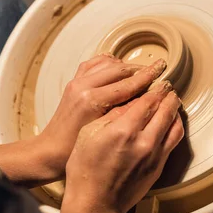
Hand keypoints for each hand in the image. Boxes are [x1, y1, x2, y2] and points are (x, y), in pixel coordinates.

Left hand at [40, 54, 166, 175]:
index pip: (127, 84)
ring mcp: (77, 82)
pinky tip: (119, 66)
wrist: (50, 151)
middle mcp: (84, 87)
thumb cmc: (75, 150)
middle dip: (140, 69)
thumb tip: (145, 101)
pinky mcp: (73, 82)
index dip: (148, 77)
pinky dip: (109, 62)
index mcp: (92, 100)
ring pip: (108, 63)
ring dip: (126, 65)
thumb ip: (123, 115)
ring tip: (141, 69)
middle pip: (120, 70)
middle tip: (157, 68)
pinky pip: (95, 63)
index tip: (162, 71)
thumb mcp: (104, 134)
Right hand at [59, 81, 183, 212]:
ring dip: (174, 110)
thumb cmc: (85, 169)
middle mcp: (143, 142)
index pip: (147, 101)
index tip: (157, 81)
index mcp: (123, 130)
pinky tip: (171, 122)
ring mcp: (154, 155)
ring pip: (174, 125)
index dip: (154, 88)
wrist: (94, 203)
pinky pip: (174, 141)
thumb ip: (112, 115)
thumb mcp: (89, 134)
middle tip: (168, 86)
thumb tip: (130, 102)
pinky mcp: (158, 166)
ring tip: (172, 101)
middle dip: (168, 95)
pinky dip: (175, 127)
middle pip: (164, 110)